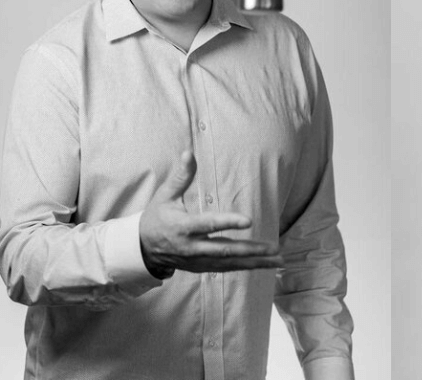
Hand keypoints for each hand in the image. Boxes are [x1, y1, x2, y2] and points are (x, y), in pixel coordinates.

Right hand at [139, 151, 283, 274]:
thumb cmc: (156, 218)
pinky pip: (228, 268)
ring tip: (278, 259)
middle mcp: (192, 247)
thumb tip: (188, 152)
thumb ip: (180, 177)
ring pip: (230, 263)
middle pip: (225, 250)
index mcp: (183, 227)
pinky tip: (266, 264)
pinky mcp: (203, 268)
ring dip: (256, 262)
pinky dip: (248, 266)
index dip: (227, 223)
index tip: (248, 221)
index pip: (208, 225)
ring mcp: (198, 260)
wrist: (142, 249)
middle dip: (251, 250)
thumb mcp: (164, 196)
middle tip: (274, 248)